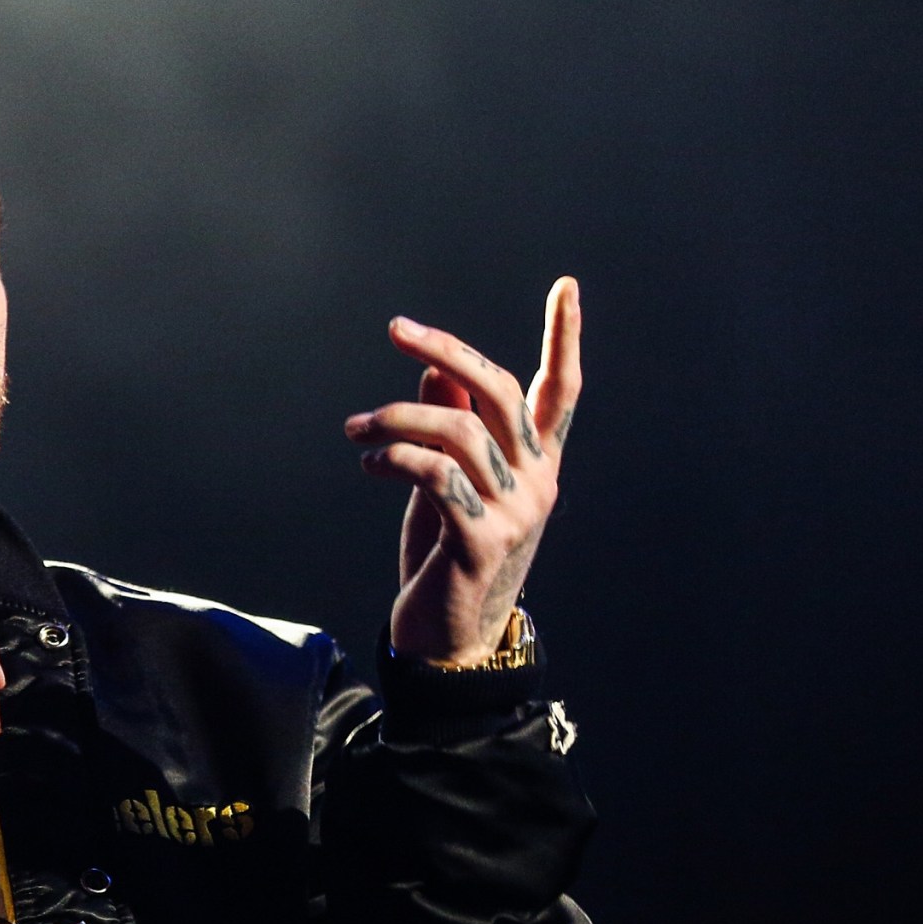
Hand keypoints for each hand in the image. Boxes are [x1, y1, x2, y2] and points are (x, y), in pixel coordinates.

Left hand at [345, 277, 583, 665]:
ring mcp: (515, 514)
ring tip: (355, 429)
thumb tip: (436, 370)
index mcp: (537, 463)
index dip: (565, 338)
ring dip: (396, 419)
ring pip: (458, 431)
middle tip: (397, 329)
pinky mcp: (481, 542)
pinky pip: (436, 476)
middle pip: (500, 393)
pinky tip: (369, 463)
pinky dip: (395, 458)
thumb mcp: (449, 482)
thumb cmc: (446, 553)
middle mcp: (538, 482)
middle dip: (447, 349)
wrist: (448, 638)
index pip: (561, 391)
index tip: (567, 285)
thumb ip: (451, 425)